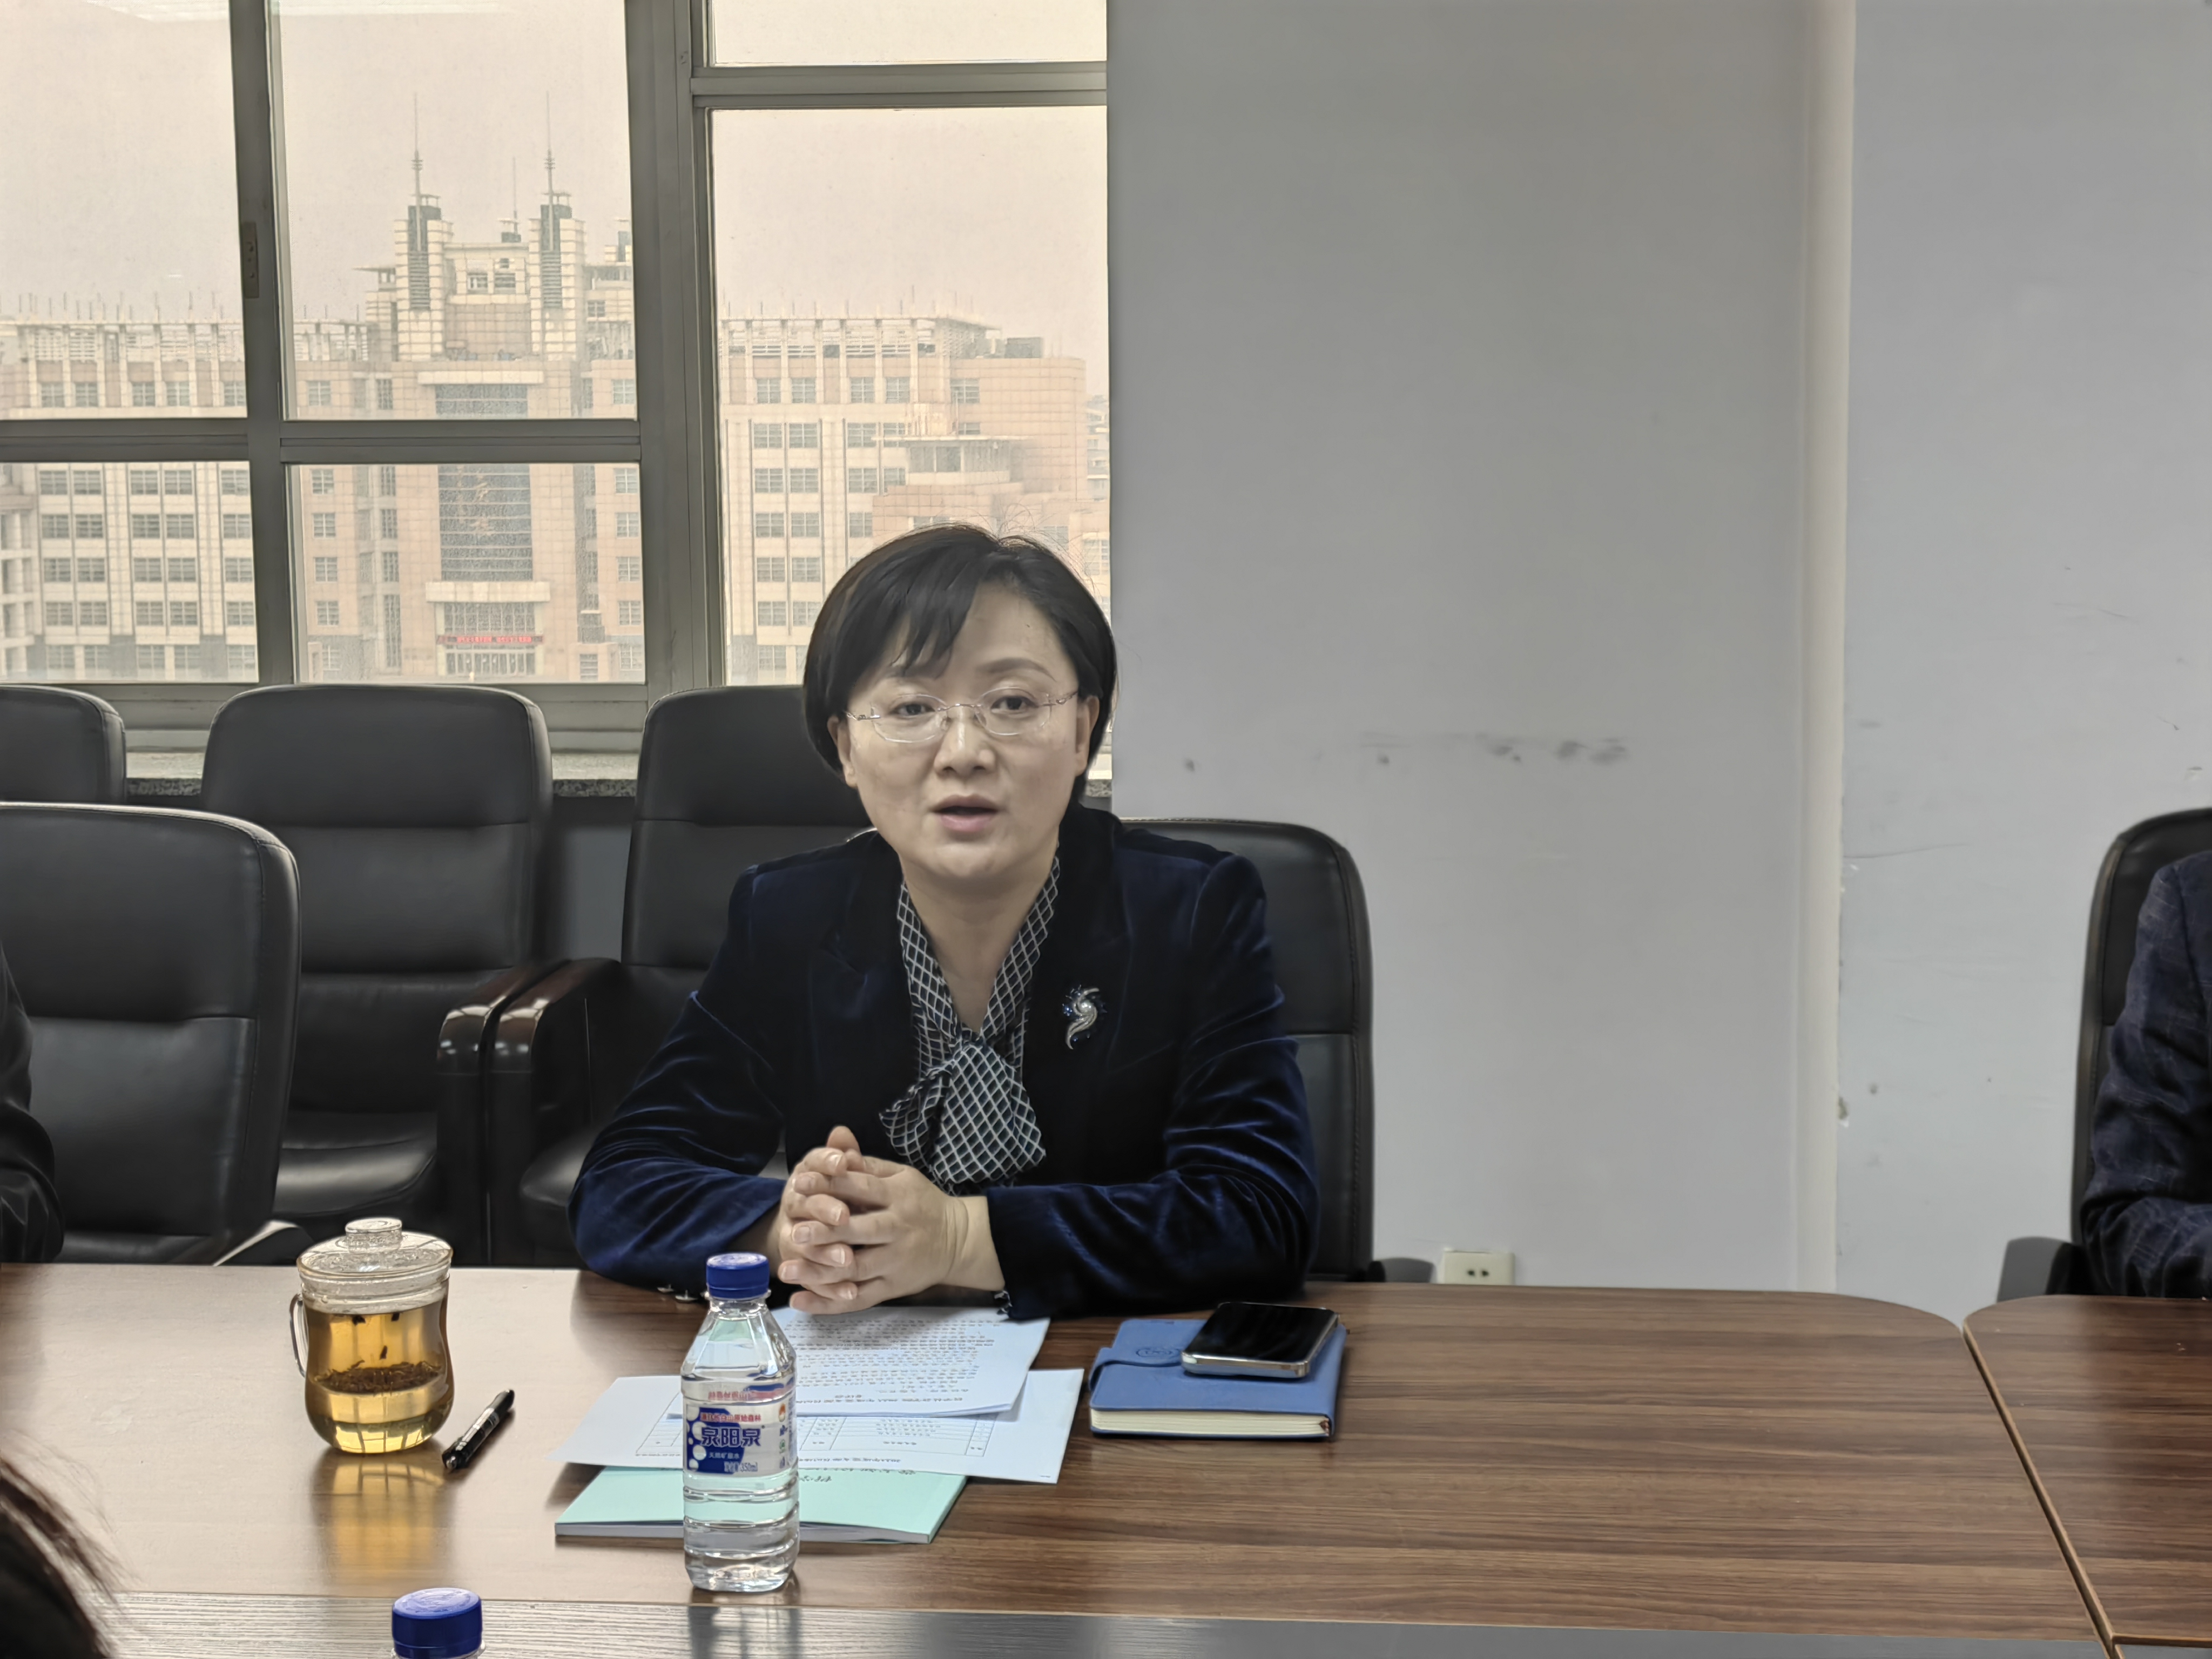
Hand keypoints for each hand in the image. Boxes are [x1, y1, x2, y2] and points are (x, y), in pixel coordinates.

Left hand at [766, 1126, 1003, 1313]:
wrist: (958, 1241)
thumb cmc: (921, 1203)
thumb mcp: (902, 1176)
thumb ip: (867, 1165)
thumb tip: (837, 1144)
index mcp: (899, 1196)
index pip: (863, 1189)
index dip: (831, 1185)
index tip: (799, 1183)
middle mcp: (898, 1229)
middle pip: (859, 1231)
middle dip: (825, 1232)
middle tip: (794, 1232)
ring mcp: (895, 1262)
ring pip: (856, 1269)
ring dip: (820, 1271)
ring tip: (787, 1270)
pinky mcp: (892, 1288)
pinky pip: (859, 1298)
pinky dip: (829, 1302)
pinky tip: (801, 1301)